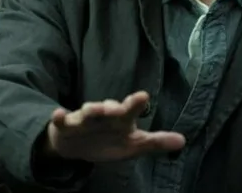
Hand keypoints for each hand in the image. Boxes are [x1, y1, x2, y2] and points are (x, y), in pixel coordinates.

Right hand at [44, 91, 185, 162]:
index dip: (136, 103)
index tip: (143, 96)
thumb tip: (183, 141)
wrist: (76, 146)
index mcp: (120, 120)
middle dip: (112, 107)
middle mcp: (103, 115)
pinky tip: (58, 114)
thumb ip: (155, 143)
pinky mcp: (65, 126)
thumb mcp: (132, 145)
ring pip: (87, 112)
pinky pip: (61, 121)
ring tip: (94, 109)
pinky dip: (58, 118)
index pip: (130, 110)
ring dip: (90, 109)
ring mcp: (83, 119)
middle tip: (119, 107)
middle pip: (109, 108)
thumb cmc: (107, 141)